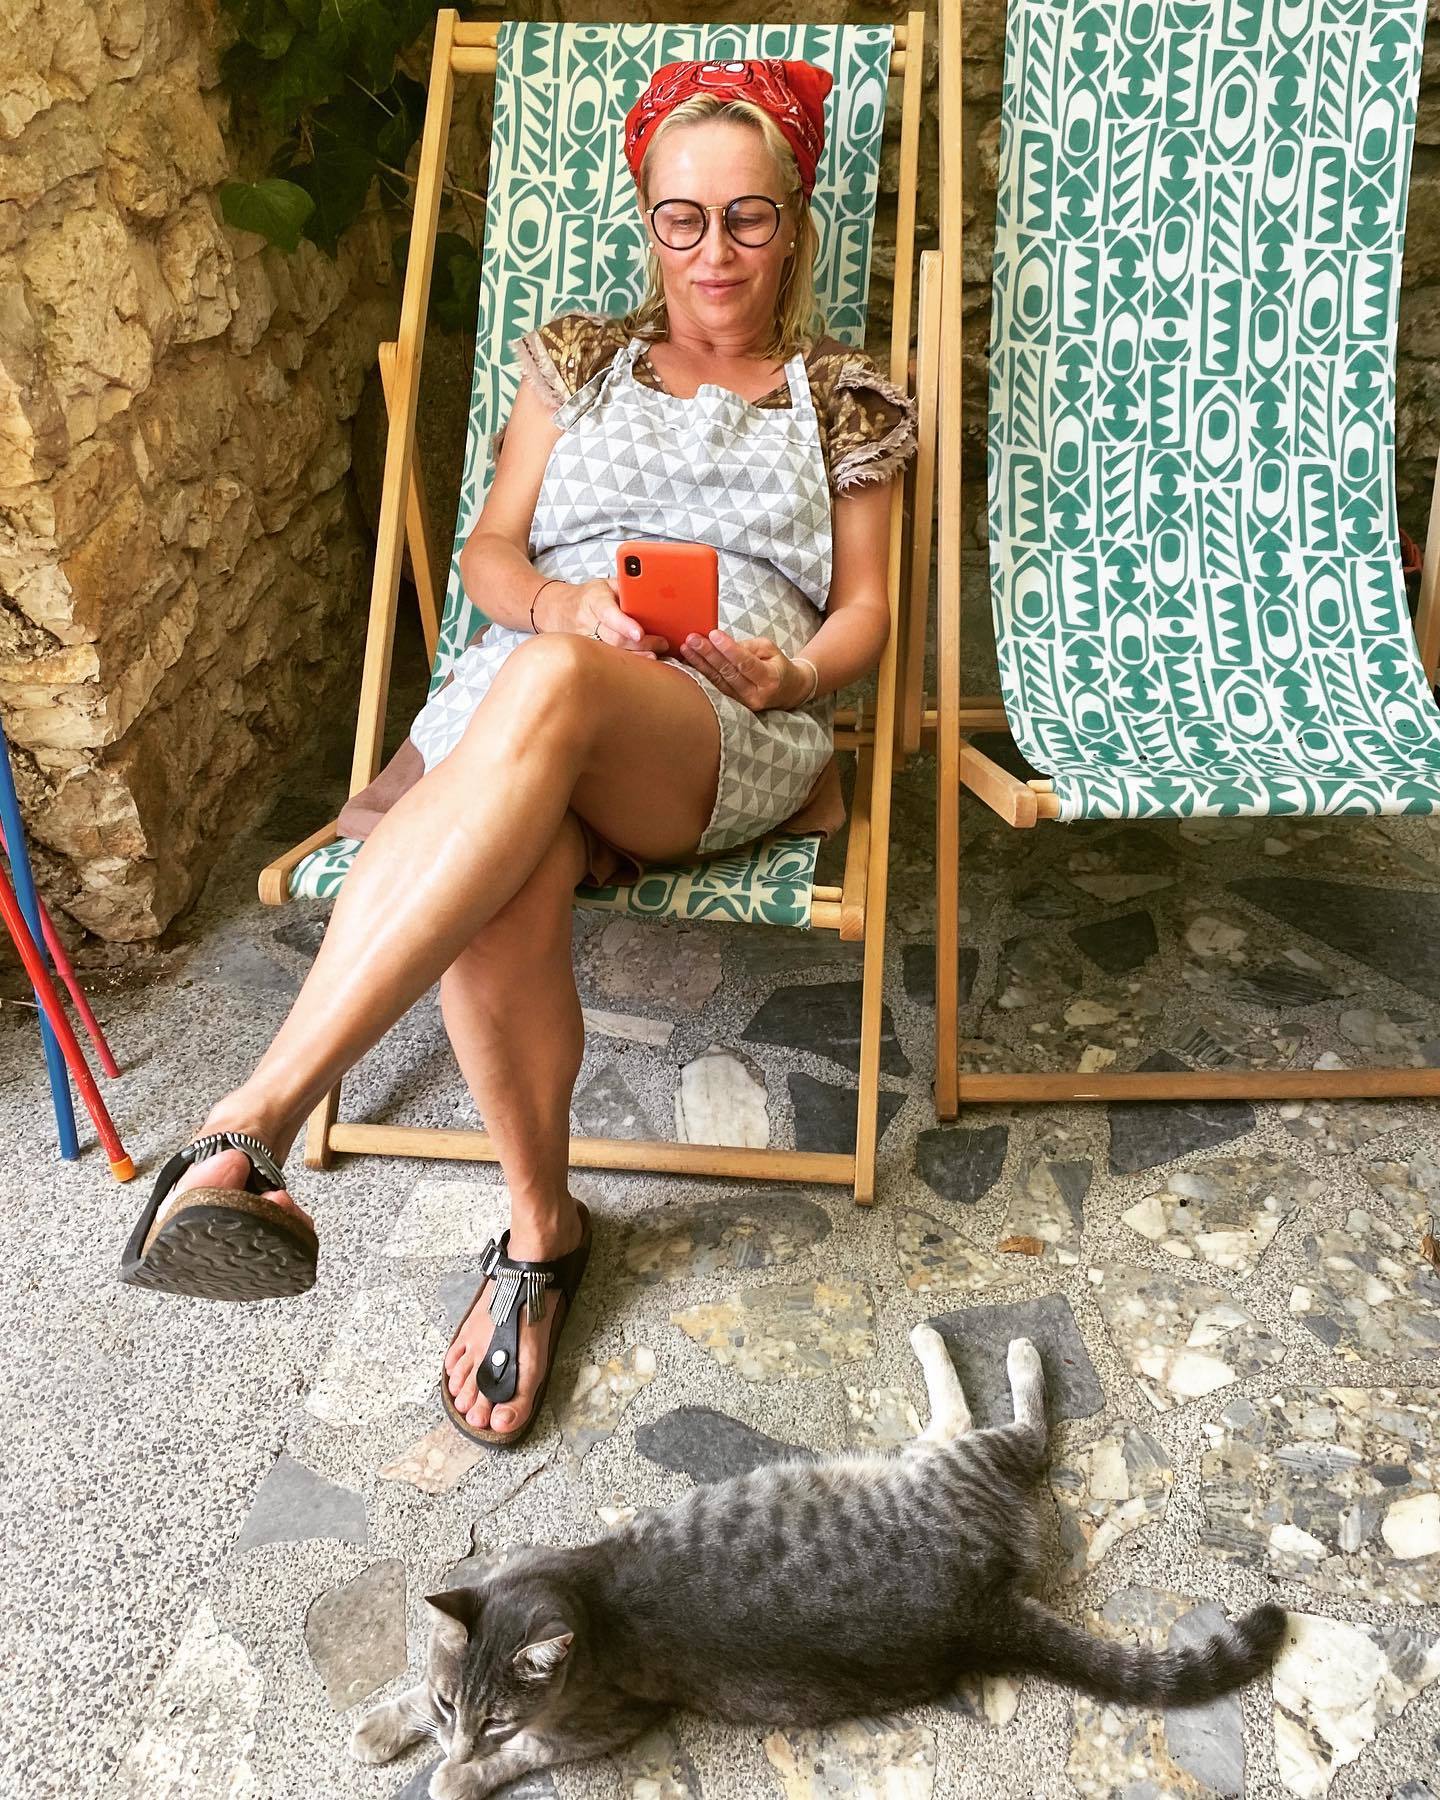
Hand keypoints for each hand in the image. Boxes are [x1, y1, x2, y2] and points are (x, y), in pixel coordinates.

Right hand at [547, 577, 668, 655]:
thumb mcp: (606, 584)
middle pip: (614, 639)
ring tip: (655, 655)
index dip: (624, 625)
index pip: (609, 613)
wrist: (559, 609)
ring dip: (636, 657)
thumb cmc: (590, 596)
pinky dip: (626, 663)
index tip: (640, 633)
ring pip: (611, 654)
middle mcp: (587, 621)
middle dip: (641, 644)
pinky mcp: (586, 654)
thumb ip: (626, 587)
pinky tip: (641, 663)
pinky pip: (608, 661)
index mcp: (594, 600)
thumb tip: (653, 591)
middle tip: (662, 644)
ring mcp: (584, 640)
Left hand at [679, 630, 807, 710]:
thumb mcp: (770, 649)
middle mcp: (756, 695)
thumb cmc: (777, 666)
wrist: (788, 691)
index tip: (713, 635)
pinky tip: (690, 662)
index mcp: (770, 679)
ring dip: (700, 663)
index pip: (746, 663)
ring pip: (718, 681)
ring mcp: (743, 704)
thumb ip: (747, 646)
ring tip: (686, 648)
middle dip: (709, 654)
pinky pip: (716, 687)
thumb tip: (721, 643)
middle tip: (693, 639)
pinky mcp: (734, 706)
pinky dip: (702, 673)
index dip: (729, 649)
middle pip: (728, 673)